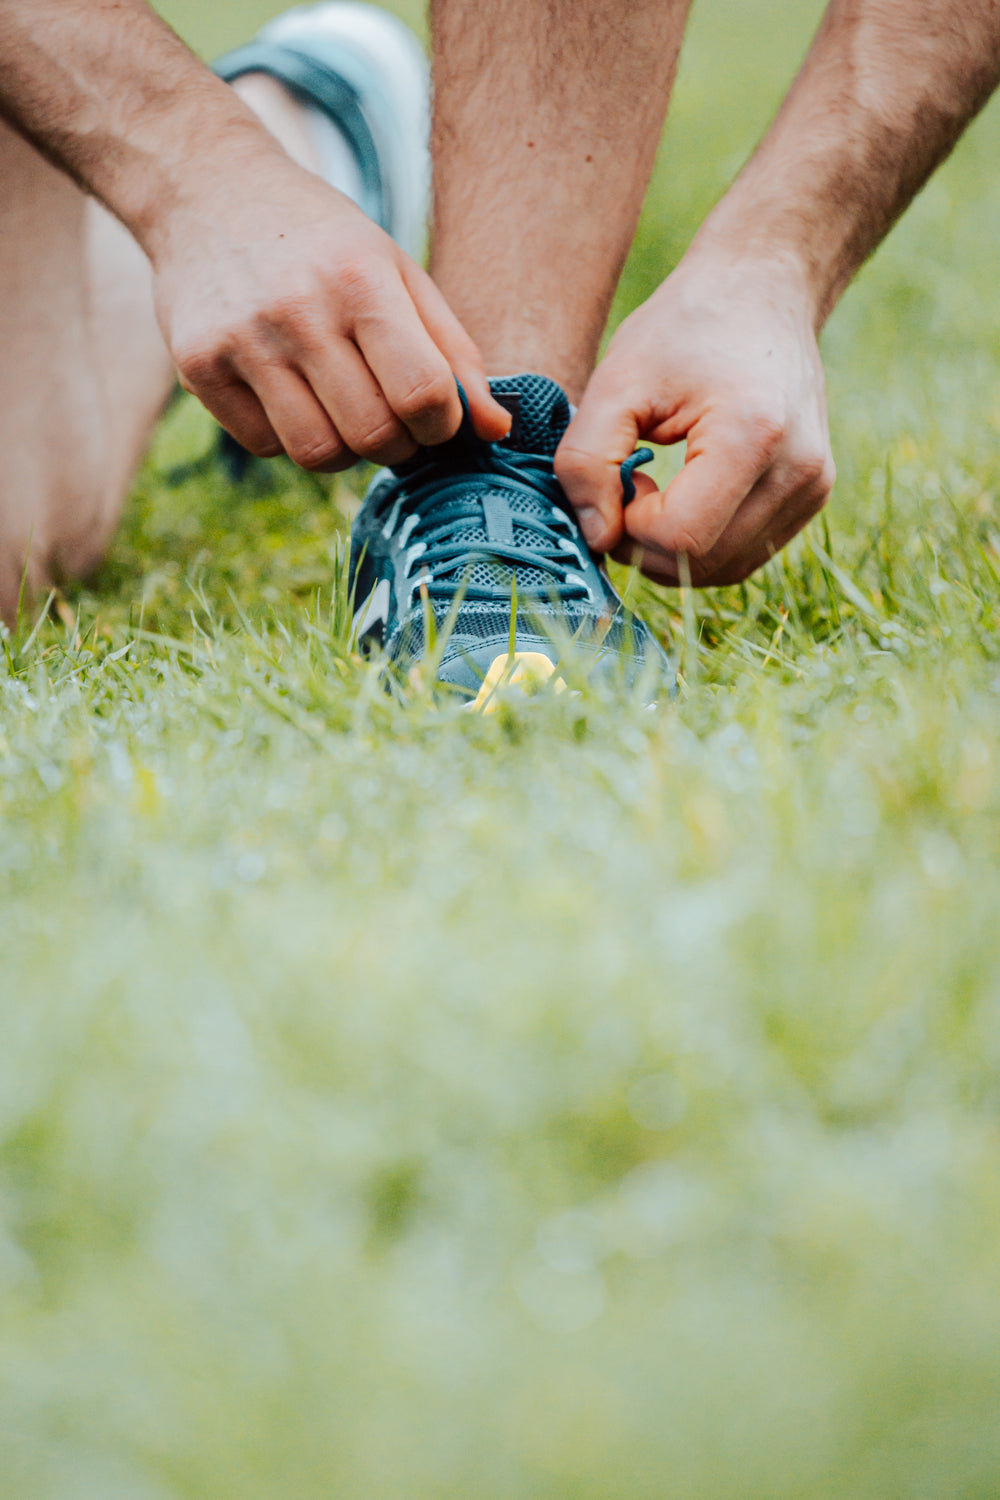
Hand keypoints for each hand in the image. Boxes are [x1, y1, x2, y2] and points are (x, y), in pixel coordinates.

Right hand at [151, 151, 510, 470]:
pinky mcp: (197, 366)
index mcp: (360, 281)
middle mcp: (297, 311)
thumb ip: (455, 354)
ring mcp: (241, 341)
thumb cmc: (324, 242)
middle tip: (392, 418)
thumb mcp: (398, 273)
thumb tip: (497, 432)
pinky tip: (291, 395)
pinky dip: (289, 437)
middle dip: (397, 443)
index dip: (442, 424)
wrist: (207, 189)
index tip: (437, 415)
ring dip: (344, 449)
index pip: (423, 394)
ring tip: (343, 409)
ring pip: (317, 453)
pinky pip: (264, 446)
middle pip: (372, 436)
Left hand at [555, 250, 834, 584]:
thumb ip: (587, 461)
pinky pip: (744, 554)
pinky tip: (685, 496)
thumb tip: (597, 538)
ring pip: (724, 570)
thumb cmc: (684, 327)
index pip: (680, 537)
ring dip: (673, 549)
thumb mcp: (616, 379)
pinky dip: (703, 542)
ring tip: (655, 491)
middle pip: (702, 563)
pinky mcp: (813, 496)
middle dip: (647, 544)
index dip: (630, 528)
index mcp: (753, 435)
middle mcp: (798, 470)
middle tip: (627, 489)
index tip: (619, 481)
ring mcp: (813, 488)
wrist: (761, 289)